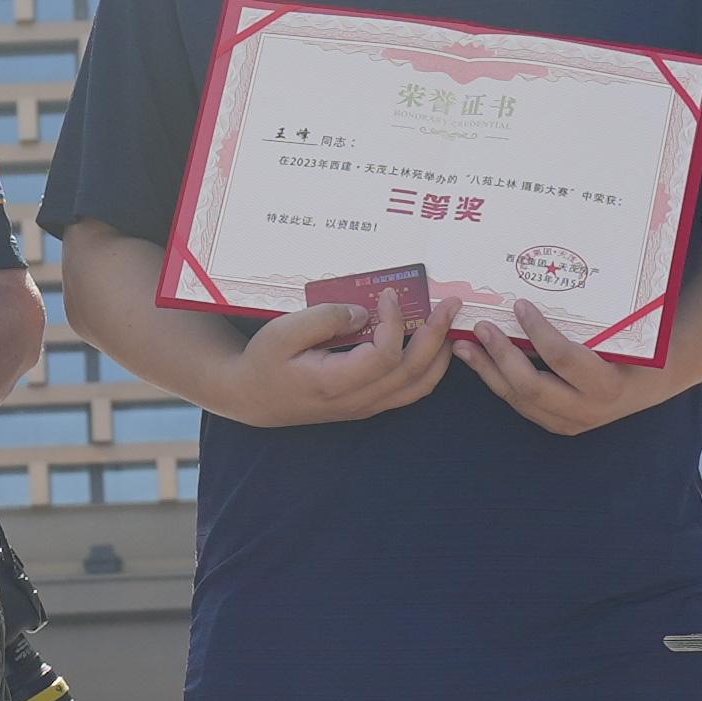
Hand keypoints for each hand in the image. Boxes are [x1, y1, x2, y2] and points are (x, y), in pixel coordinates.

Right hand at [214, 299, 447, 426]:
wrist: (252, 398)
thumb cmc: (264, 362)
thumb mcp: (283, 333)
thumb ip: (325, 319)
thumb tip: (365, 312)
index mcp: (335, 382)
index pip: (385, 354)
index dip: (395, 321)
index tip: (388, 294)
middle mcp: (357, 400)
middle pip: (412, 371)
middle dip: (436, 333)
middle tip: (449, 303)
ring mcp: (365, 407)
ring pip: (418, 387)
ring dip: (439, 354)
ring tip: (448, 323)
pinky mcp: (367, 405)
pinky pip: (409, 391)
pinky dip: (428, 368)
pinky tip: (432, 345)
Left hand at [454, 303, 676, 436]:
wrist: (647, 386)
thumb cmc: (635, 350)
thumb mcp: (621, 335)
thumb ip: (592, 320)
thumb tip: (553, 278)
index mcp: (606, 385)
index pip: (562, 357)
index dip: (537, 331)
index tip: (520, 306)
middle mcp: (586, 410)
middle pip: (530, 385)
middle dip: (500, 355)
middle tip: (481, 327)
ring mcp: (568, 423)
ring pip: (518, 398)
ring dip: (488, 370)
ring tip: (464, 346)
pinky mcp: (555, 425)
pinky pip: (520, 403)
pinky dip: (497, 380)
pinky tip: (480, 361)